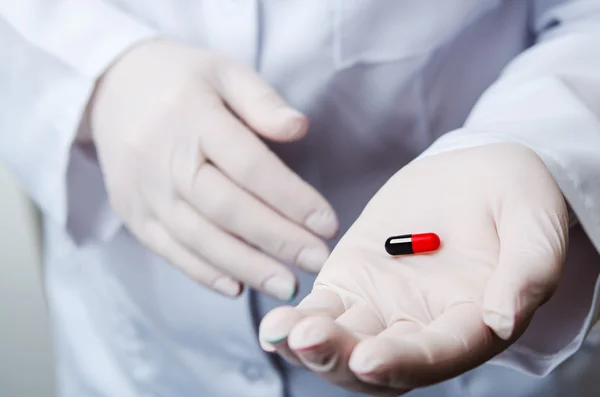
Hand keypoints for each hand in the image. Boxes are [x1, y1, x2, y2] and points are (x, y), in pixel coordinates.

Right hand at [89, 40, 337, 299]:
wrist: (111, 91)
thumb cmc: (181, 80)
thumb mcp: (223, 71)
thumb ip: (261, 100)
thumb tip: (300, 128)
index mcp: (192, 117)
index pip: (250, 166)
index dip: (291, 198)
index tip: (327, 223)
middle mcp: (163, 158)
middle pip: (226, 209)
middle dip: (277, 240)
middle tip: (318, 261)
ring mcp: (144, 191)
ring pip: (199, 239)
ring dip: (247, 267)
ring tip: (287, 285)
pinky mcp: (132, 213)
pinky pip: (169, 250)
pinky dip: (204, 273)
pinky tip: (238, 288)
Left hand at [259, 143, 567, 395]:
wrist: (476, 175)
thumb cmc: (516, 200)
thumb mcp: (534, 226)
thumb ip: (527, 272)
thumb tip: (503, 319)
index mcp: (472, 323)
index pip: (439, 352)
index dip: (405, 360)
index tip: (369, 358)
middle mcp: (422, 326)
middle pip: (379, 362)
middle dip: (340, 358)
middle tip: (307, 340)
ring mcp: (381, 305)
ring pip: (341, 342)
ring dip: (308, 344)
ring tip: (278, 330)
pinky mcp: (350, 280)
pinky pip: (320, 308)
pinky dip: (297, 317)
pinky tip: (275, 320)